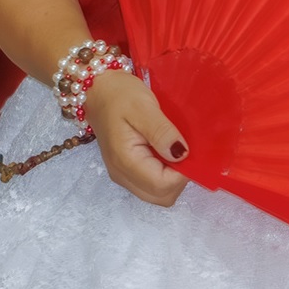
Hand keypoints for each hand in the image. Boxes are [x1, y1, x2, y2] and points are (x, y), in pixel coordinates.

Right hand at [84, 68, 189, 206]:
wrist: (97, 91)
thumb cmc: (119, 95)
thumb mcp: (143, 107)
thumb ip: (162, 132)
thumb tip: (181, 154)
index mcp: (125, 161)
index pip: (162, 186)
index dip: (183, 173)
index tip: (190, 150)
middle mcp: (122, 176)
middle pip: (162, 196)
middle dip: (180, 178)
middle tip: (185, 150)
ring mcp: (124, 175)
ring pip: (158, 194)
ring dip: (174, 177)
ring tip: (176, 149)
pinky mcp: (127, 171)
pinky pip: (151, 183)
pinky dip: (165, 174)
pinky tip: (168, 152)